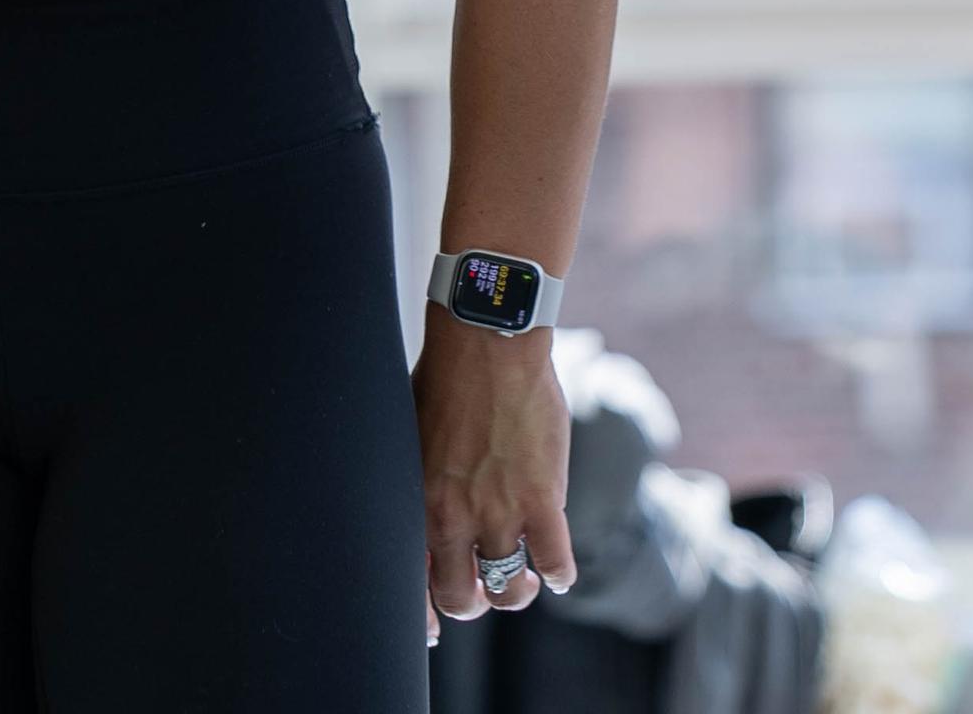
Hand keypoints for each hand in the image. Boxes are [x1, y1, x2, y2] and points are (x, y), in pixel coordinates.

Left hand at [415, 319, 576, 643]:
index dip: (423, 616)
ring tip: (526, 582)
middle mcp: (453, 518)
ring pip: (509, 587)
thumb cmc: (445, 379)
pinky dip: (560, 574)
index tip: (431, 628)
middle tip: (484, 592)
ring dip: (518, 592)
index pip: (412, 582)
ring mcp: (499, 512)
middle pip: (461, 596)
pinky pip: (556, 561)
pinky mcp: (542, 499)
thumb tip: (424, 509)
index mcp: (416, 504)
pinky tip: (559, 572)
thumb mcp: (412, 440)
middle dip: (473, 603)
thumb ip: (420, 484)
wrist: (488, 344)